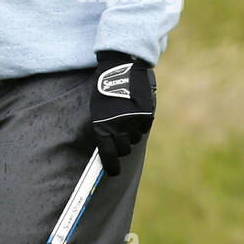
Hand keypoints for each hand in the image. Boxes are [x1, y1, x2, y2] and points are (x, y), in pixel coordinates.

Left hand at [89, 50, 155, 176]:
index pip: (108, 155)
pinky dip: (141, 122)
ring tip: (126, 116)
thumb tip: (109, 149)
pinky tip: (135, 111)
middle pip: (123, 150)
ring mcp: (133, 122)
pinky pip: (144, 127)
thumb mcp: (98, 111)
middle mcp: (118, 128)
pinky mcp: (146, 116)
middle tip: (120, 135)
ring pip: (135, 139)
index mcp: (102, 127)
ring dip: (131, 132)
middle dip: (122, 145)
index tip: (113, 172)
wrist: (121, 70)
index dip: (111, 166)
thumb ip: (103, 130)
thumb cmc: (104, 91)